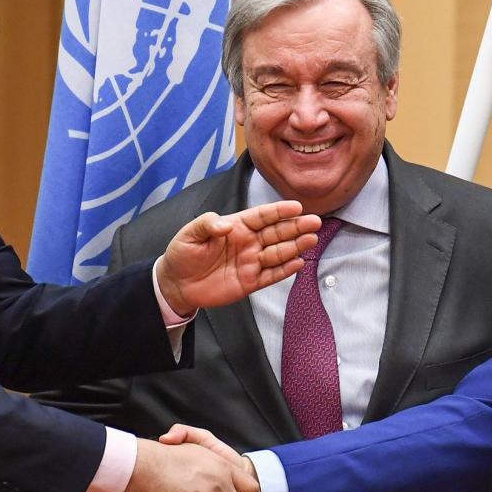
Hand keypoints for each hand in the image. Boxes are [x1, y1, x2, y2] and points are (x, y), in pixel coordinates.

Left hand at [156, 202, 320, 315]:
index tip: (297, 207)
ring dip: (295, 246)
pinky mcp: (250, 282)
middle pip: (277, 233)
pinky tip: (299, 263)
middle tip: (314, 222)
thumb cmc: (183, 254)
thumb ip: (208, 224)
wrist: (176, 284)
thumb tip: (228, 224)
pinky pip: (271, 275)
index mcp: (237, 226)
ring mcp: (251, 262)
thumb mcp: (190, 233)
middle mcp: (248, 242)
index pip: (262, 216)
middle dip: (296, 227)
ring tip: (311, 240)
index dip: (279, 211)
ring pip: (278, 253)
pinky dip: (285, 270)